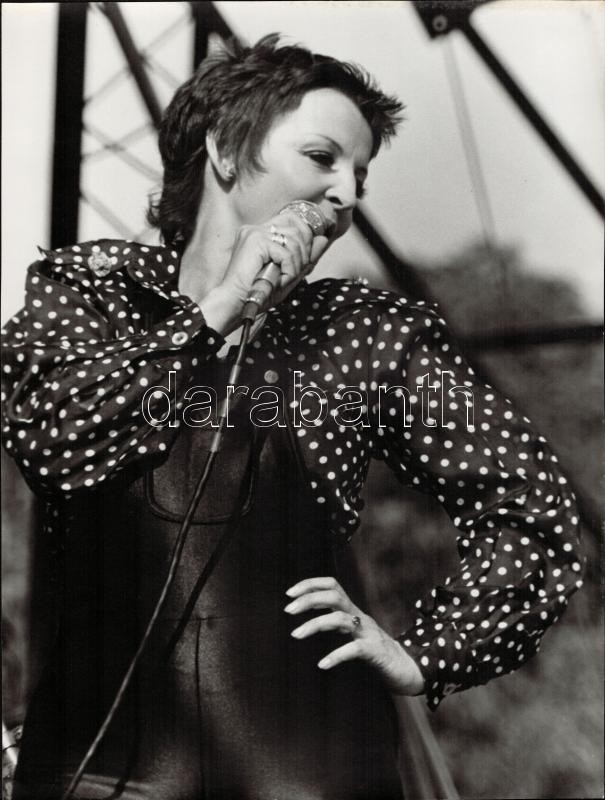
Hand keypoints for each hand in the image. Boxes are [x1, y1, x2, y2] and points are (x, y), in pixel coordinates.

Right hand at [201, 210, 329, 334]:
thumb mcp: (288, 273)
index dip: (306, 235)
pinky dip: (289, 269)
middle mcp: (257, 228)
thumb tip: (323, 238)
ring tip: (285, 279)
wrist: (236, 302)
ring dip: (296, 265)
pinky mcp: (255, 241)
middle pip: (297, 228)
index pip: (293, 219)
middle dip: (304, 253)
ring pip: (294, 241)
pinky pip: (286, 252)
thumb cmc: (258, 292)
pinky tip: (280, 280)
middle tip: (294, 273)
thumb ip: (306, 256)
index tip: (306, 257)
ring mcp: (255, 233)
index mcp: (261, 233)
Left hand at [284, 576, 424, 695]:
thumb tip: (308, 622)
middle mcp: (360, 617)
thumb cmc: (376, 652)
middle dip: (309, 599)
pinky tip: (323, 664)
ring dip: (315, 625)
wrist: (409, 670)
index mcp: (353, 611)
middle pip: (334, 596)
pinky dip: (337, 655)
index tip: (289, 593)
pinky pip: (354, 649)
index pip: (332, 585)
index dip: (310, 584)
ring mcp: (369, 633)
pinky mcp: (375, 652)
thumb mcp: (354, 634)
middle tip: (288, 610)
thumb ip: (337, 624)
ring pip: (341, 619)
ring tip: (295, 634)